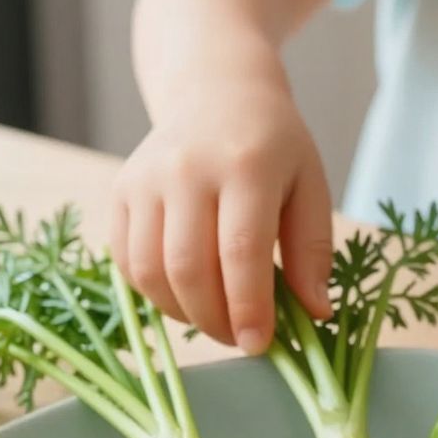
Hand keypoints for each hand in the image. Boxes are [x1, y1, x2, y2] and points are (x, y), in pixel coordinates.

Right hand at [110, 79, 332, 351]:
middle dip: (214, 320)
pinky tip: (186, 293)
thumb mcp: (309, 186)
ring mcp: (145, 179)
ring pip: (150, 271)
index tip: (261, 345)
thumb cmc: (272, 146)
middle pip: (189, 268)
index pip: (241, 251)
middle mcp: (186, 169)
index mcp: (245, 165)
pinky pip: (127, 261)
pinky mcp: (121, 192)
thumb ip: (312, 250)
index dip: (249, 307)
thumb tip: (317, 313)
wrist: (216, 93)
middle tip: (240, 338)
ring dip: (182, 312)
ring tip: (214, 317)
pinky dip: (154, 292)